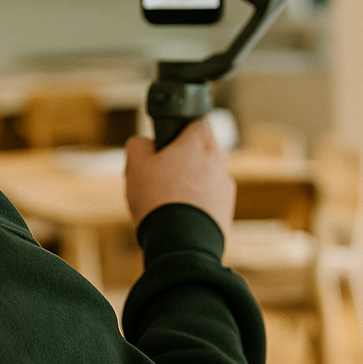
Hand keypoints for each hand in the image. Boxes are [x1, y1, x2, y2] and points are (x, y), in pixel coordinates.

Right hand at [124, 117, 234, 236]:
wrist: (180, 243)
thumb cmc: (158, 200)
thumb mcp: (135, 165)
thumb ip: (138, 145)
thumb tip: (145, 144)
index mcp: (199, 143)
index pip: (197, 120)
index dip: (181, 128)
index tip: (168, 142)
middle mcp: (219, 161)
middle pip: (201, 150)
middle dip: (184, 159)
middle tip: (161, 174)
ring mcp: (226, 187)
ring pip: (206, 176)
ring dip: (191, 182)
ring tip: (167, 200)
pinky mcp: (227, 210)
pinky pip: (210, 199)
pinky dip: (197, 203)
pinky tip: (179, 216)